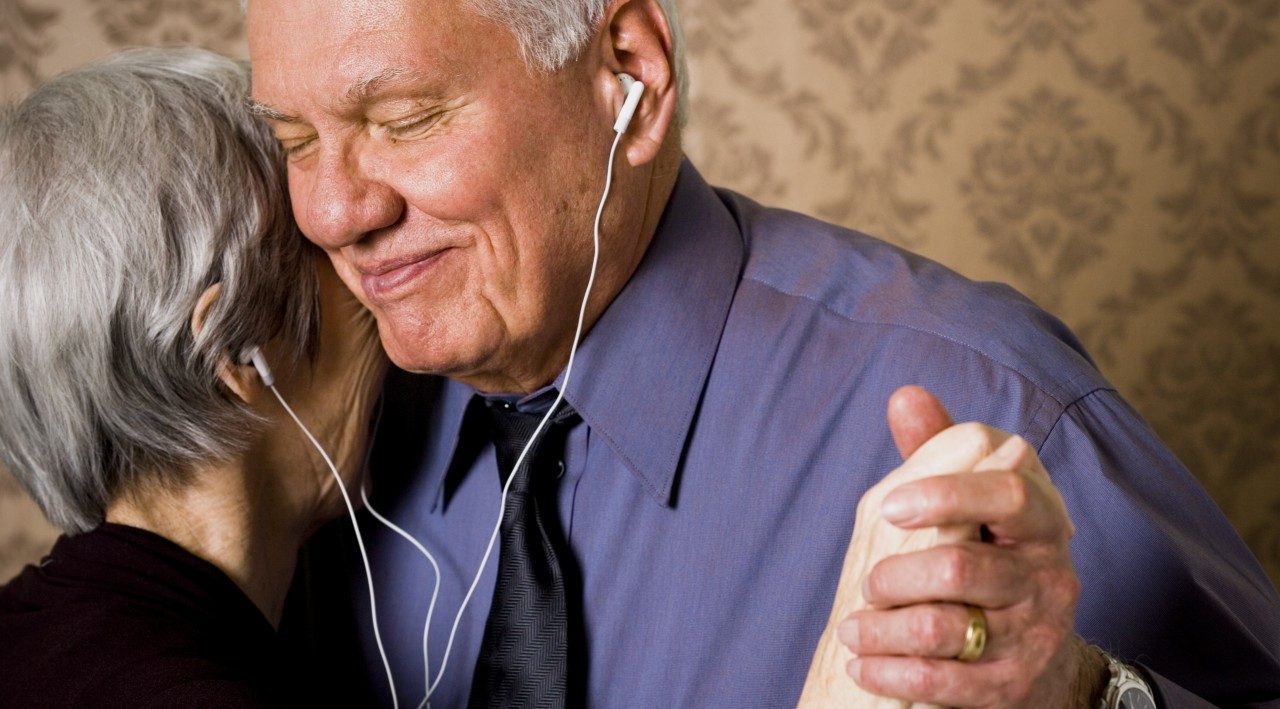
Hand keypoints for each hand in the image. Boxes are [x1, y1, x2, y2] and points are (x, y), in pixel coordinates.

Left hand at [840, 386, 1105, 706]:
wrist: (1029, 653)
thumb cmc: (986, 555)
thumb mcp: (969, 502)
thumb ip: (940, 452)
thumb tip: (906, 396)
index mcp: (1041, 518)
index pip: (1009, 492)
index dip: (946, 494)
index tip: (889, 508)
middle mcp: (1049, 575)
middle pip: (961, 567)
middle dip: (895, 576)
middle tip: (865, 584)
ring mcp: (1035, 634)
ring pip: (944, 626)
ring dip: (881, 628)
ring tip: (850, 629)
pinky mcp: (1013, 685)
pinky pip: (943, 682)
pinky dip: (891, 672)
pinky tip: (863, 665)